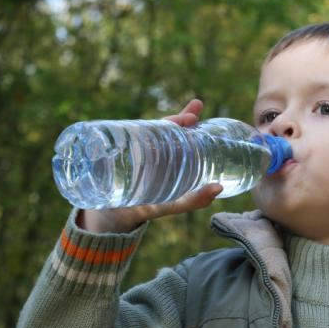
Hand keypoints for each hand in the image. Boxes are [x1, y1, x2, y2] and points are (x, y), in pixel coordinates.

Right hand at [77, 99, 222, 232]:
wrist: (114, 218)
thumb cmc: (147, 207)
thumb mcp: (174, 204)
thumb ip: (195, 200)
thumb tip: (220, 188)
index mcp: (161, 153)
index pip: (174, 130)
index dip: (184, 117)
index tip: (196, 109)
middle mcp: (145, 148)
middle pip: (159, 127)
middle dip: (175, 119)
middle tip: (189, 117)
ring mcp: (127, 152)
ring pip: (139, 132)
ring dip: (151, 125)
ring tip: (168, 124)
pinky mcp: (108, 159)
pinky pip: (111, 144)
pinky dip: (112, 135)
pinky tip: (116, 131)